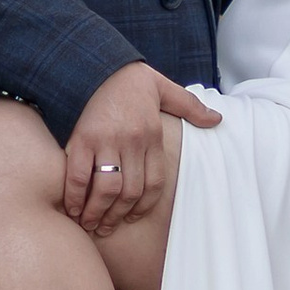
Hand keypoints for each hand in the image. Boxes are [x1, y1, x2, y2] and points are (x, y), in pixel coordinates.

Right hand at [62, 60, 219, 238]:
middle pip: (129, 191)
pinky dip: (75, 197)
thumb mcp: (165, 88)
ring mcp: (105, 142)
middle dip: (117, 215)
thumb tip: (217, 120)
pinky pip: (79, 176)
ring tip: (91, 225)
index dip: (142, 206)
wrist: (96, 61)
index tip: (131, 217)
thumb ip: (190, 106)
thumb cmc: (130, 78)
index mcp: (151, 135)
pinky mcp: (82, 139)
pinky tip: (72, 209)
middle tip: (107, 227)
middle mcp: (131, 142)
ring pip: (106, 189)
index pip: (153, 183)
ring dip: (97, 212)